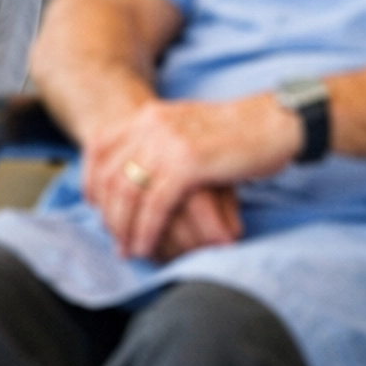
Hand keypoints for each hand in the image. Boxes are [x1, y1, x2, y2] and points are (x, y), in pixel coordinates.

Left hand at [83, 93, 302, 261]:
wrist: (274, 122)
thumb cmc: (237, 132)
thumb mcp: (187, 127)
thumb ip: (159, 141)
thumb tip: (137, 171)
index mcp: (149, 114)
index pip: (100, 147)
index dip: (91, 180)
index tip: (94, 207)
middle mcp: (151, 124)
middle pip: (110, 174)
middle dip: (109, 213)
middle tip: (115, 239)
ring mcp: (168, 142)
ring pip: (128, 192)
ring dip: (125, 227)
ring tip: (129, 250)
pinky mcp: (188, 163)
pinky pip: (155, 205)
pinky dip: (147, 230)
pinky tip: (147, 245)